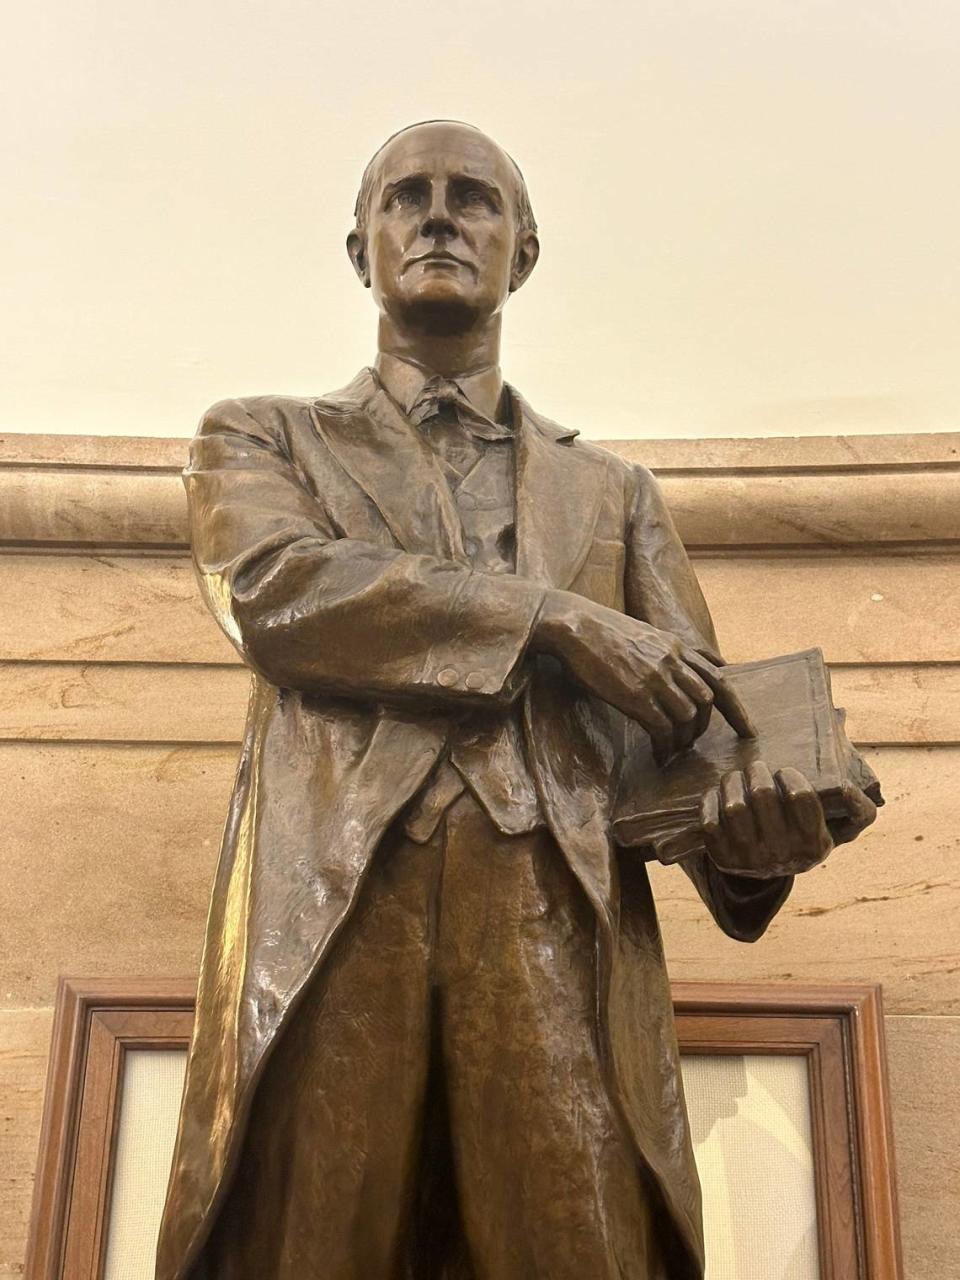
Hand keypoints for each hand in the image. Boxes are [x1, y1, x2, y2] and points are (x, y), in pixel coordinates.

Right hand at [533, 590, 754, 763]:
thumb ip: (665, 652)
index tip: (748, 730)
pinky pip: (663, 729)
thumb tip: (681, 671)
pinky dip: (665, 747)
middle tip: (690, 743)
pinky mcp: (636, 695)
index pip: (719, 679)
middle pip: (708, 701)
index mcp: (675, 647)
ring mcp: (655, 678)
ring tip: (671, 750)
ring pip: (688, 717)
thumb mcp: (643, 635)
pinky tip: (658, 755)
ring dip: (683, 739)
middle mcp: (672, 661)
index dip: (737, 708)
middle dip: (704, 728)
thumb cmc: (599, 632)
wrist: (573, 624)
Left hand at [700, 762, 877, 877]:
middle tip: (756, 768)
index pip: (801, 796)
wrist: (766, 874)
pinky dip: (711, 801)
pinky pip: (709, 822)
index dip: (789, 776)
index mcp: (813, 844)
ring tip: (737, 777)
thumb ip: (858, 811)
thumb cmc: (803, 837)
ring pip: (734, 806)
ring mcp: (749, 859)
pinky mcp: (722, 858)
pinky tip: (719, 795)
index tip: (784, 773)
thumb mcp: (838, 830)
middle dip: (757, 771)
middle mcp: (782, 855)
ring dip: (732, 782)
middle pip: (762, 794)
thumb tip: (848, 789)